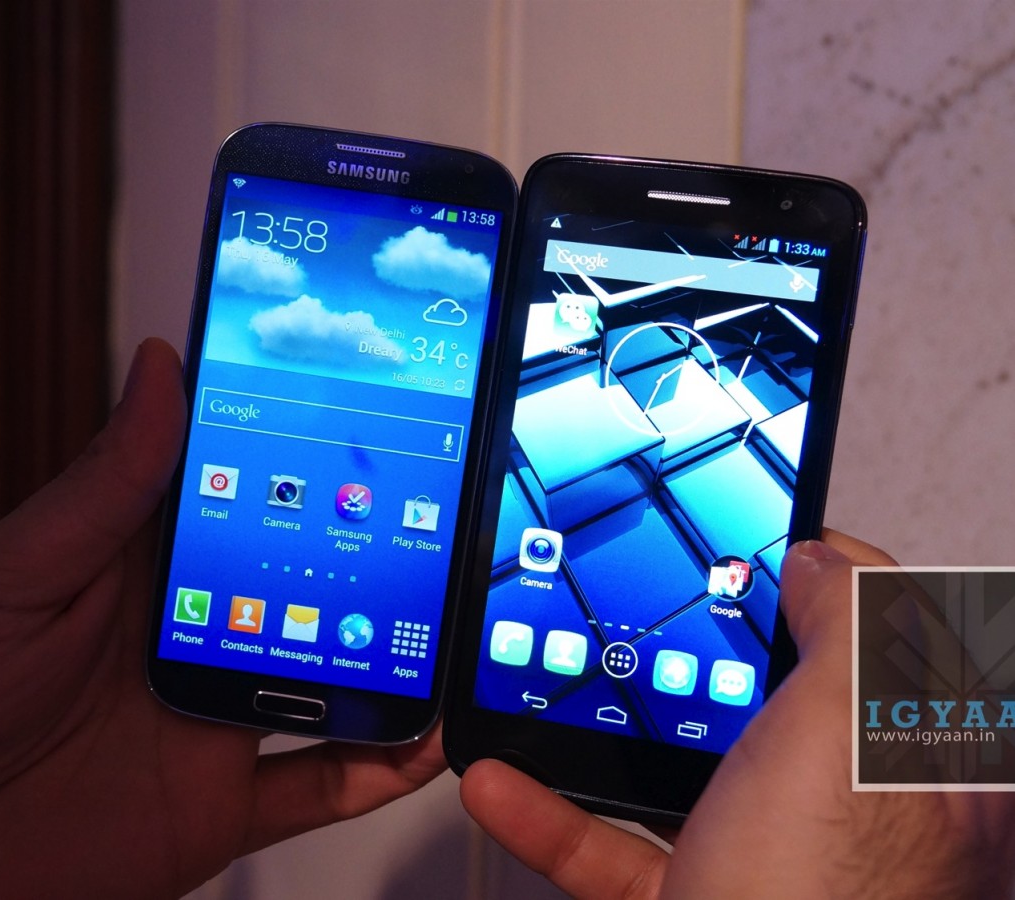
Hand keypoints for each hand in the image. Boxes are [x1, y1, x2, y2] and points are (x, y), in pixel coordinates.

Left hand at [0, 339, 445, 898]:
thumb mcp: (7, 576)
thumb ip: (102, 488)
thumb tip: (163, 369)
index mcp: (142, 567)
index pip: (250, 497)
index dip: (314, 457)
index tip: (380, 415)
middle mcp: (192, 636)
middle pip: (311, 589)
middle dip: (381, 560)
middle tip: (454, 527)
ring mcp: (209, 719)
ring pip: (334, 681)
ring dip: (399, 659)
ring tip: (460, 629)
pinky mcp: (216, 805)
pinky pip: (320, 787)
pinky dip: (379, 767)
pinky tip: (423, 739)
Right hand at [460, 531, 1014, 898]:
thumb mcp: (845, 725)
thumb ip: (850, 622)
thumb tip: (823, 561)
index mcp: (920, 759)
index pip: (892, 634)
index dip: (831, 573)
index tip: (761, 541)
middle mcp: (857, 814)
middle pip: (780, 694)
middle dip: (700, 646)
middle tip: (650, 597)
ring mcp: (779, 864)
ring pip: (687, 772)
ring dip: (602, 730)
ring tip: (551, 682)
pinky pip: (622, 849)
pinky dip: (557, 817)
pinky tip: (500, 782)